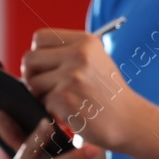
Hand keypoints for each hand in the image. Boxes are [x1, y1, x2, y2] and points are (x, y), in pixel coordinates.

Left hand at [19, 28, 147, 152]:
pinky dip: (50, 110)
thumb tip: (29, 61)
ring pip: (32, 82)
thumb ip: (67, 54)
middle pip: (30, 59)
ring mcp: (72, 76)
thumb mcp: (95, 62)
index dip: (39, 54)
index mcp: (86, 41)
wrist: (129, 120)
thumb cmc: (108, 94)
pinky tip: (68, 112)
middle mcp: (79, 54)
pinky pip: (40, 101)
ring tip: (62, 102)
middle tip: (47, 88)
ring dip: (41, 95)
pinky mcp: (65, 97)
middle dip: (33, 76)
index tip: (48, 68)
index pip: (40, 38)